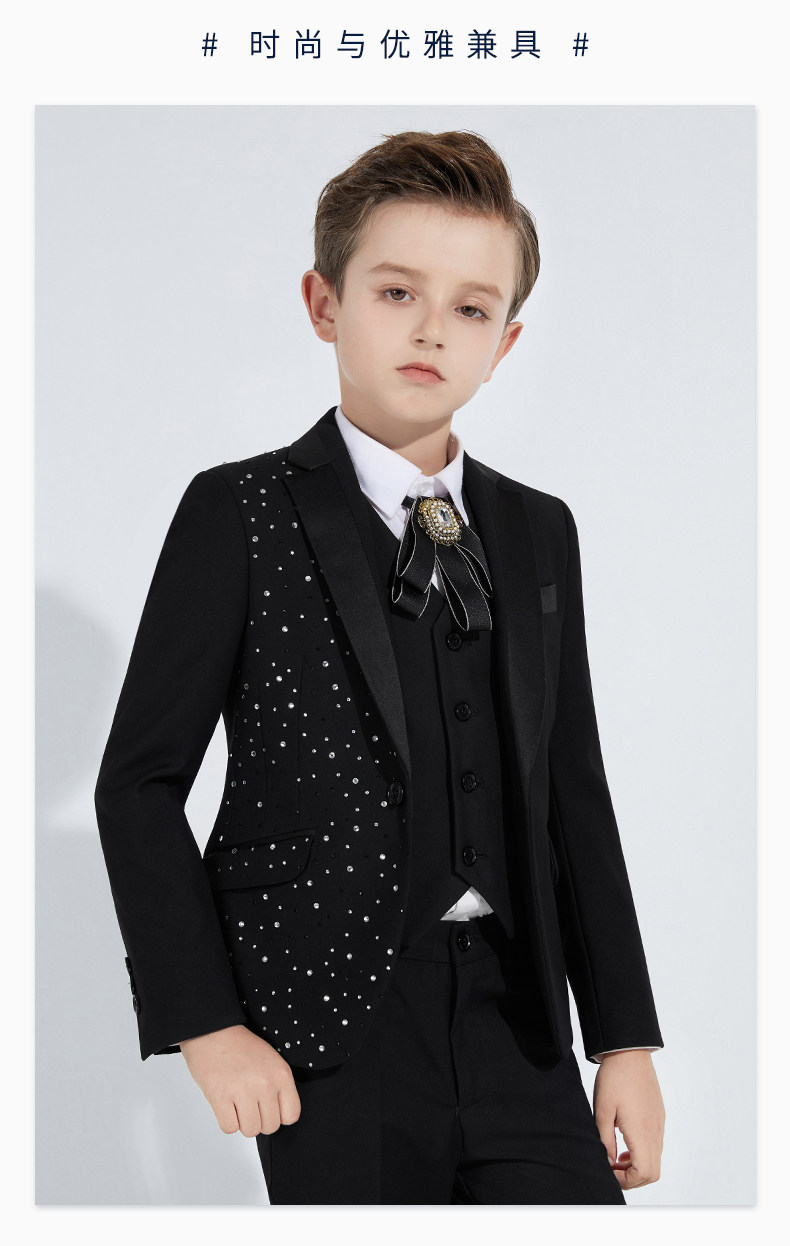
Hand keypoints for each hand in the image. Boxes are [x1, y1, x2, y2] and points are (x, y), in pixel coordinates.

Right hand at [179, 1024, 301, 1136]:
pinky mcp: (220, 1097)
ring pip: (250, 1130)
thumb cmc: (241, 1047)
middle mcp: (265, 1084)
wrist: (212, 1032)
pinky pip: (229, 1128)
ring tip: (237, 1104)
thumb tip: (280, 1115)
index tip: (269, 1108)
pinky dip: (227, 1121)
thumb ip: (279, 1086)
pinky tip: (226, 1105)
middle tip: (250, 1104)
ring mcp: (242, 1091)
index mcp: (281, 1074)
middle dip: (260, 1120)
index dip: (279, 1115)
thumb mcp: (272, 1060)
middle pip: (270, 1126)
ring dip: (243, 1122)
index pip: (291, 1115)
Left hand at [592, 1049, 664, 1189]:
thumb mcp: (602, 1111)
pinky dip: (642, 1153)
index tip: (609, 1171)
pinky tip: (624, 1142)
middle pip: (652, 1172)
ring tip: (616, 1156)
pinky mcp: (658, 1116)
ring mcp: (659, 1124)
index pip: (644, 1172)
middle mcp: (655, 1131)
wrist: (630, 1052)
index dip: (626, 1180)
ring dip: (637, 1166)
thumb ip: (605, 1141)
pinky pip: (655, 1145)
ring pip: (655, 1160)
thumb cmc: (614, 1079)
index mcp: (641, 1131)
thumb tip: (609, 1163)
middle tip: (612, 1169)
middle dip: (632, 1178)